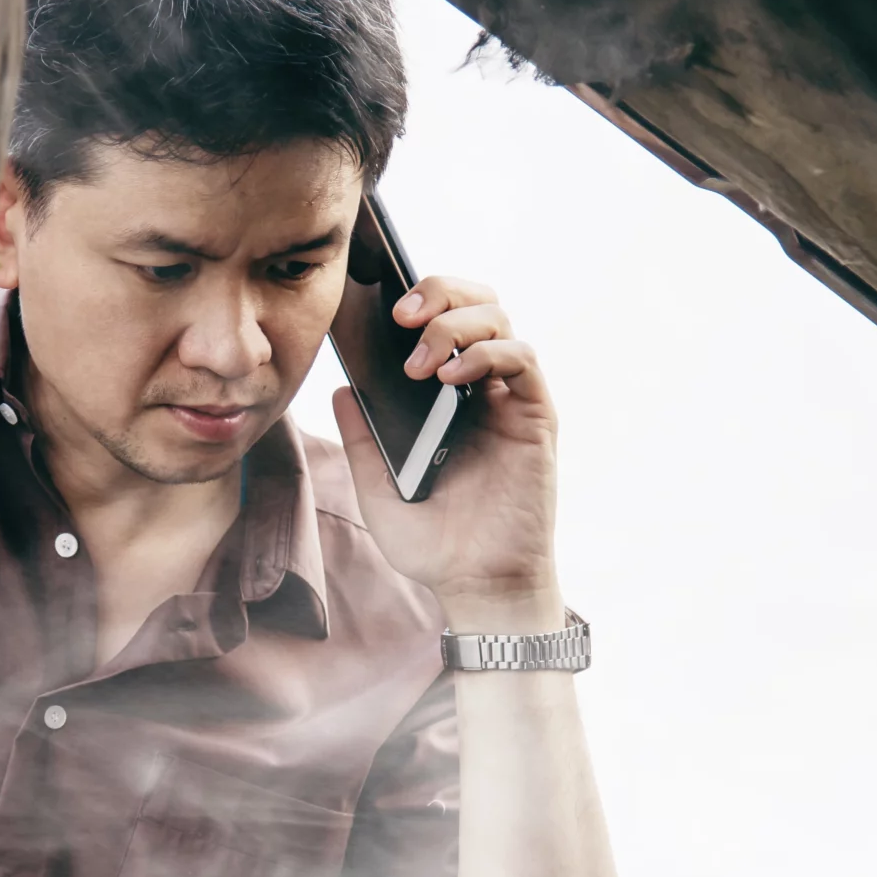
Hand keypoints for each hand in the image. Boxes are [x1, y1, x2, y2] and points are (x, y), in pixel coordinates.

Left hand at [332, 276, 562, 633]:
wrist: (477, 585)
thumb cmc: (434, 543)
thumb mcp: (377, 487)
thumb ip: (360, 437)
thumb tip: (340, 389)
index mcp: (445, 395)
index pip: (438, 319)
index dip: (414, 295)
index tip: (374, 300)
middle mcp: (482, 387)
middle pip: (475, 301)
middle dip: (438, 291)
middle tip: (400, 315)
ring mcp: (511, 398)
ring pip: (498, 318)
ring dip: (454, 323)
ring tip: (420, 363)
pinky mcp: (536, 416)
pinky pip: (522, 359)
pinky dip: (486, 354)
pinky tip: (452, 378)